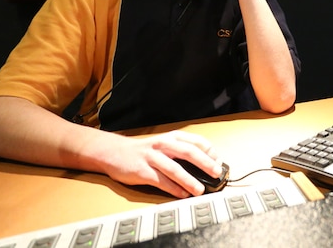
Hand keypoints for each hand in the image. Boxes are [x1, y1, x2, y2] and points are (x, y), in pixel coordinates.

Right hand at [98, 130, 223, 197]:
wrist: (114, 152)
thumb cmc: (144, 150)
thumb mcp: (165, 145)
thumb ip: (182, 153)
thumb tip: (205, 167)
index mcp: (172, 137)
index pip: (197, 141)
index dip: (210, 152)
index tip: (218, 163)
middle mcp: (163, 144)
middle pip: (188, 152)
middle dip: (205, 163)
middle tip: (216, 174)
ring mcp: (152, 157)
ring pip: (174, 168)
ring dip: (189, 180)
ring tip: (200, 190)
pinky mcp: (142, 171)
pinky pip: (161, 181)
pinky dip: (173, 188)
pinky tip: (182, 194)